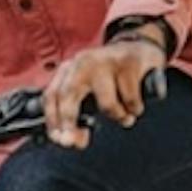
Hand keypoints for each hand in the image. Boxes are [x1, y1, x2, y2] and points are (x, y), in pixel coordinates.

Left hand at [42, 33, 167, 145]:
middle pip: (68, 95)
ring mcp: (106, 61)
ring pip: (106, 103)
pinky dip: (135, 108)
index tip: (59, 139)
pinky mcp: (129, 63)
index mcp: (69, 70)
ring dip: (118, 117)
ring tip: (125, 117)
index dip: (52, 120)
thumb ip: (77, 114)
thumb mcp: (88, 90)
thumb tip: (71, 141)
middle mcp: (83, 62)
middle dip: (70, 122)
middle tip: (79, 142)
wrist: (140, 48)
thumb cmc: (111, 76)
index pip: (51, 96)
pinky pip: (130, 99)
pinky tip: (136, 105)